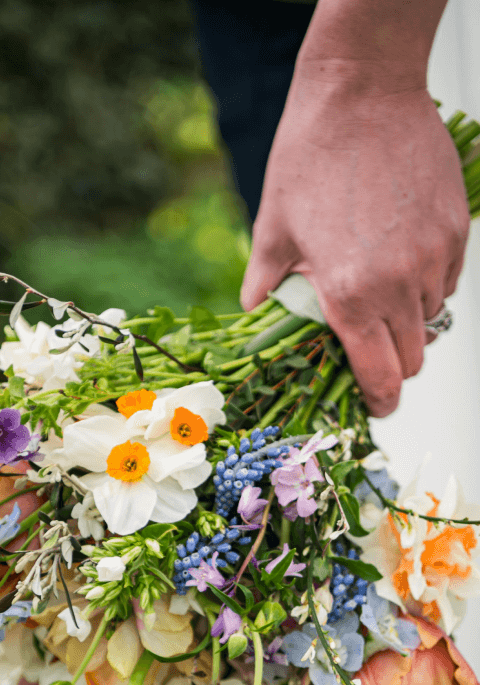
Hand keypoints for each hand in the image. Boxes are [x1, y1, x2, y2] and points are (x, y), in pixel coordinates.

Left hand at [241, 75, 469, 416]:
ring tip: (380, 290)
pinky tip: (402, 258)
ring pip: (430, 320)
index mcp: (349, 294)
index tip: (375, 406)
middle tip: (371, 348)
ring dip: (408, 322)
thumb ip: (265, 280)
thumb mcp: (274, 225)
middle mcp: (398, 285)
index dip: (379, 401)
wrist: (362, 90)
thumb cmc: (309, 155)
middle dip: (392, 365)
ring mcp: (433, 258)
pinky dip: (429, 285)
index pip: (378, 376)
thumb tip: (255, 312)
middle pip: (412, 359)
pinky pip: (447, 281)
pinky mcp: (456, 232)